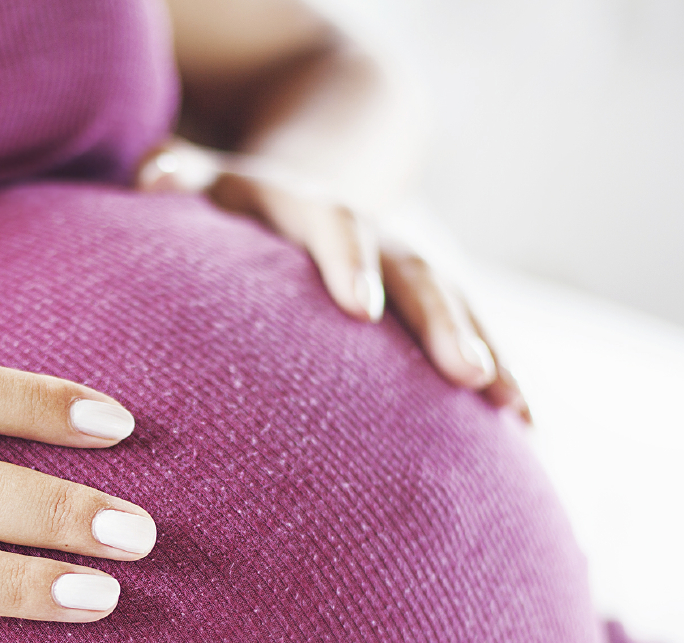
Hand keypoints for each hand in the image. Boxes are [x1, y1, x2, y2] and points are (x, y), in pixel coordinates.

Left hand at [136, 139, 526, 419]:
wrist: (318, 171)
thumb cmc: (239, 202)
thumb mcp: (211, 181)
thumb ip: (178, 175)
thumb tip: (152, 177)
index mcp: (315, 210)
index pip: (334, 226)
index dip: (349, 261)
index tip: (361, 309)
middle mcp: (377, 238)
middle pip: (417, 273)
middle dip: (445, 324)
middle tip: (469, 374)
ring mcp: (412, 271)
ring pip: (461, 309)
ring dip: (492, 357)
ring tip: (515, 411)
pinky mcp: (436, 305)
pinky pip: (477, 338)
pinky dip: (504, 379)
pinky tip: (530, 430)